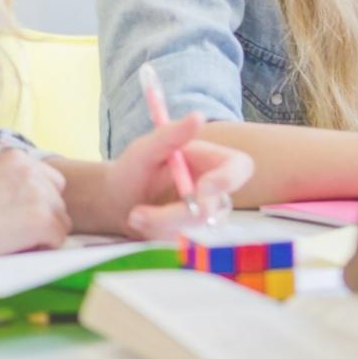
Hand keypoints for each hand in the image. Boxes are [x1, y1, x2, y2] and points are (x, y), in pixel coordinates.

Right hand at [0, 149, 69, 257]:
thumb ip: (14, 183)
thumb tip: (38, 203)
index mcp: (18, 157)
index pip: (50, 179)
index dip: (37, 201)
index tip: (16, 214)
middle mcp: (33, 170)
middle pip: (58, 199)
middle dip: (43, 216)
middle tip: (14, 229)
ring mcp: (40, 194)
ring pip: (62, 220)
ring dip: (44, 233)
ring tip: (13, 239)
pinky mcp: (43, 218)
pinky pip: (59, 238)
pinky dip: (43, 247)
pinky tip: (18, 247)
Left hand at [105, 114, 254, 237]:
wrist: (117, 201)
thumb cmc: (134, 168)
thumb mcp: (145, 149)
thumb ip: (170, 135)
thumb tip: (197, 116)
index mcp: (213, 161)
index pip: (240, 167)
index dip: (228, 179)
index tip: (201, 188)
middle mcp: (215, 191)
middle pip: (215, 208)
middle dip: (175, 214)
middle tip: (137, 214)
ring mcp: (206, 218)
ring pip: (195, 229)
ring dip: (160, 224)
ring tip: (134, 215)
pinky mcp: (192, 237)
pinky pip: (182, 242)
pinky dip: (156, 234)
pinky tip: (140, 223)